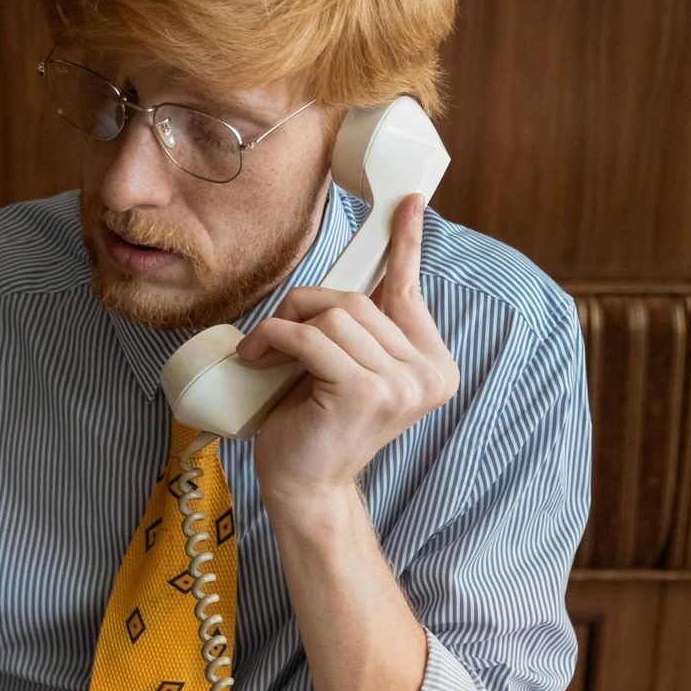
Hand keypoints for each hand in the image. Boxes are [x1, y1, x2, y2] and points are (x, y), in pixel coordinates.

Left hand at [239, 196, 457, 517]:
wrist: (303, 487)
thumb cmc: (317, 426)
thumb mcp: (347, 366)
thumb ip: (365, 327)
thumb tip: (369, 266)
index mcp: (433, 367)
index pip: (410, 292)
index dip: (404, 244)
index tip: (407, 202)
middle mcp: (429, 375)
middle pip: (358, 299)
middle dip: (306, 307)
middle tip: (274, 336)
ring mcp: (401, 385)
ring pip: (334, 315)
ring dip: (286, 325)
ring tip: (264, 355)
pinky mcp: (366, 392)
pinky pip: (311, 338)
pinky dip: (273, 340)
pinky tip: (256, 360)